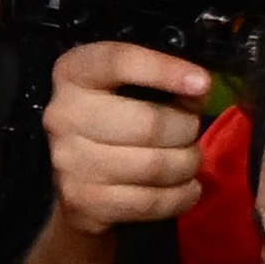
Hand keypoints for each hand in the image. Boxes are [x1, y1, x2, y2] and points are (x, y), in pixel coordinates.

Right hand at [45, 42, 211, 237]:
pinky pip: (151, 202)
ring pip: (155, 166)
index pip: (117, 62)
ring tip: (186, 162)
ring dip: (186, 165)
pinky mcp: (82, 200)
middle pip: (148, 124)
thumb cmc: (119, 121)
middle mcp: (62, 115)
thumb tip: (198, 90)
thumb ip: (168, 83)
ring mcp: (68, 161)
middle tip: (190, 134)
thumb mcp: (137, 89)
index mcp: (73, 74)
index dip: (163, 70)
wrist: (81, 181)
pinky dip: (181, 197)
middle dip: (186, 131)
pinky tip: (183, 189)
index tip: (202, 83)